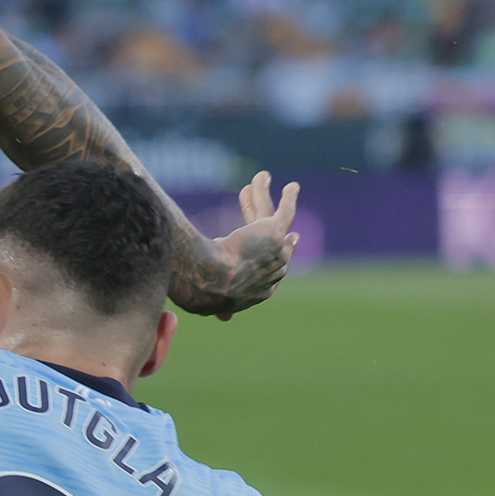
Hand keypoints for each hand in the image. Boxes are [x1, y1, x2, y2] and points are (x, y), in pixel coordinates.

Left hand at [178, 172, 299, 316]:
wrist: (212, 282)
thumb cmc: (203, 292)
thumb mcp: (216, 302)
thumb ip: (223, 307)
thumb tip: (225, 318)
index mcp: (260, 290)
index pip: (266, 264)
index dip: (268, 252)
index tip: (278, 241)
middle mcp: (274, 271)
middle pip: (268, 238)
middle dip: (259, 215)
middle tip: (256, 201)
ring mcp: (277, 250)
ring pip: (272, 218)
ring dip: (264, 198)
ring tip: (260, 177)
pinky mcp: (274, 232)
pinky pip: (285, 211)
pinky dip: (289, 198)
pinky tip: (291, 186)